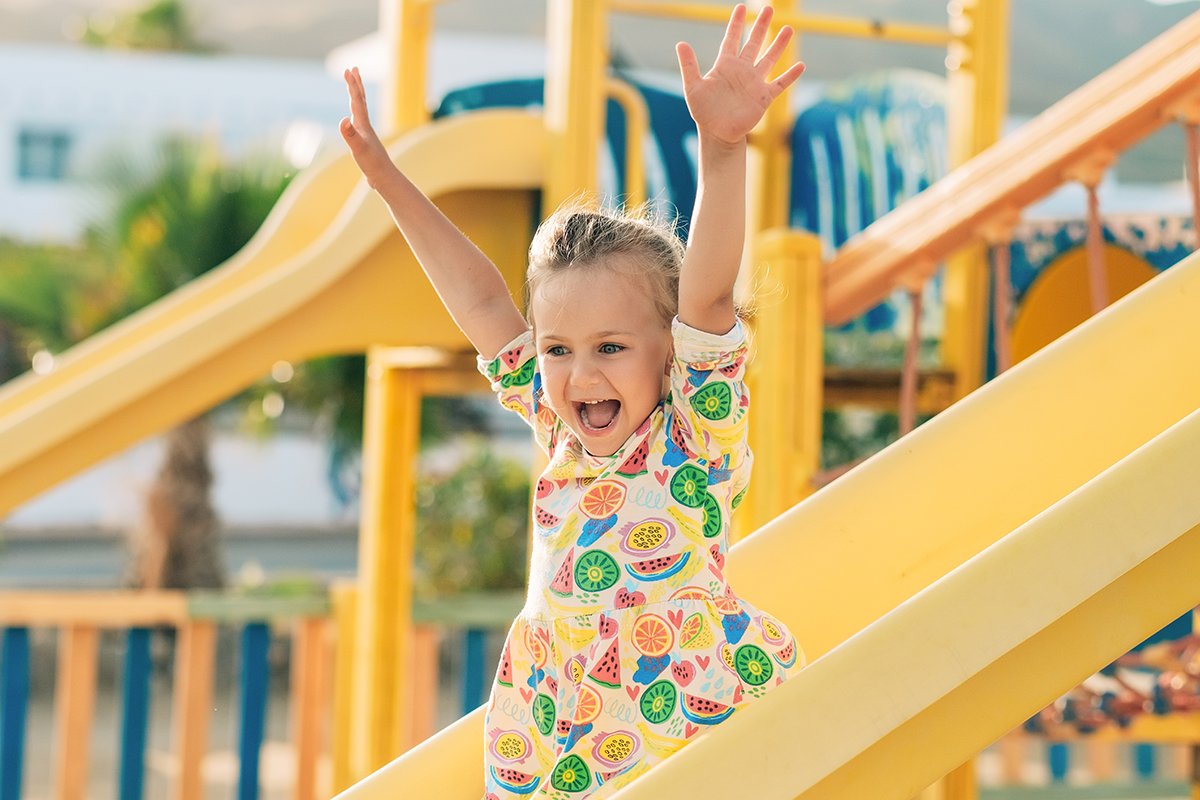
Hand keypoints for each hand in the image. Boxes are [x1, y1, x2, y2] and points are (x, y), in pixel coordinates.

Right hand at [339, 67, 395, 187]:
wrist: (384, 178)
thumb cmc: (371, 164)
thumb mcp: (358, 148)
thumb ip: (350, 134)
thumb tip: (343, 120)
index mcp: (363, 125)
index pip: (357, 100)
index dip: (352, 84)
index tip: (348, 69)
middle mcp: (365, 127)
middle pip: (361, 101)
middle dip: (356, 84)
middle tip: (352, 69)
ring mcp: (366, 134)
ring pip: (360, 111)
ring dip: (356, 97)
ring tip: (353, 89)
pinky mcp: (365, 143)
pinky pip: (358, 123)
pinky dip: (355, 115)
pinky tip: (353, 120)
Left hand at [676, 4, 804, 145]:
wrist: (718, 134)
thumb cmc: (703, 112)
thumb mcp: (693, 88)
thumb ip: (689, 66)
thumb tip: (680, 44)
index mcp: (725, 66)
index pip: (732, 39)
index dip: (736, 24)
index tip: (741, 7)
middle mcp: (742, 70)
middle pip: (754, 43)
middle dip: (761, 26)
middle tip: (769, 8)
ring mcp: (754, 83)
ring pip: (769, 59)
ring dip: (778, 45)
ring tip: (788, 28)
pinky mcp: (763, 97)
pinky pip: (779, 84)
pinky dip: (790, 75)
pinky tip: (801, 66)